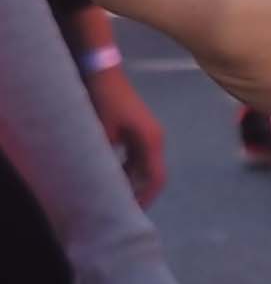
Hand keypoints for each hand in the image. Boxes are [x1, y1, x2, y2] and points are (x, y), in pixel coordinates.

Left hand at [85, 44, 162, 197]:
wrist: (102, 71)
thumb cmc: (105, 100)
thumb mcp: (103, 132)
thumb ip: (107, 157)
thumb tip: (102, 181)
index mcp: (151, 142)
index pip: (155, 178)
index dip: (146, 197)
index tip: (133, 212)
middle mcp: (155, 140)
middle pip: (152, 173)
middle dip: (138, 191)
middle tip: (121, 207)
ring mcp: (148, 134)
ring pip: (143, 165)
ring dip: (131, 179)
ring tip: (113, 193)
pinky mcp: (138, 129)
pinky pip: (136, 155)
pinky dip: (126, 167)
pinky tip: (110, 173)